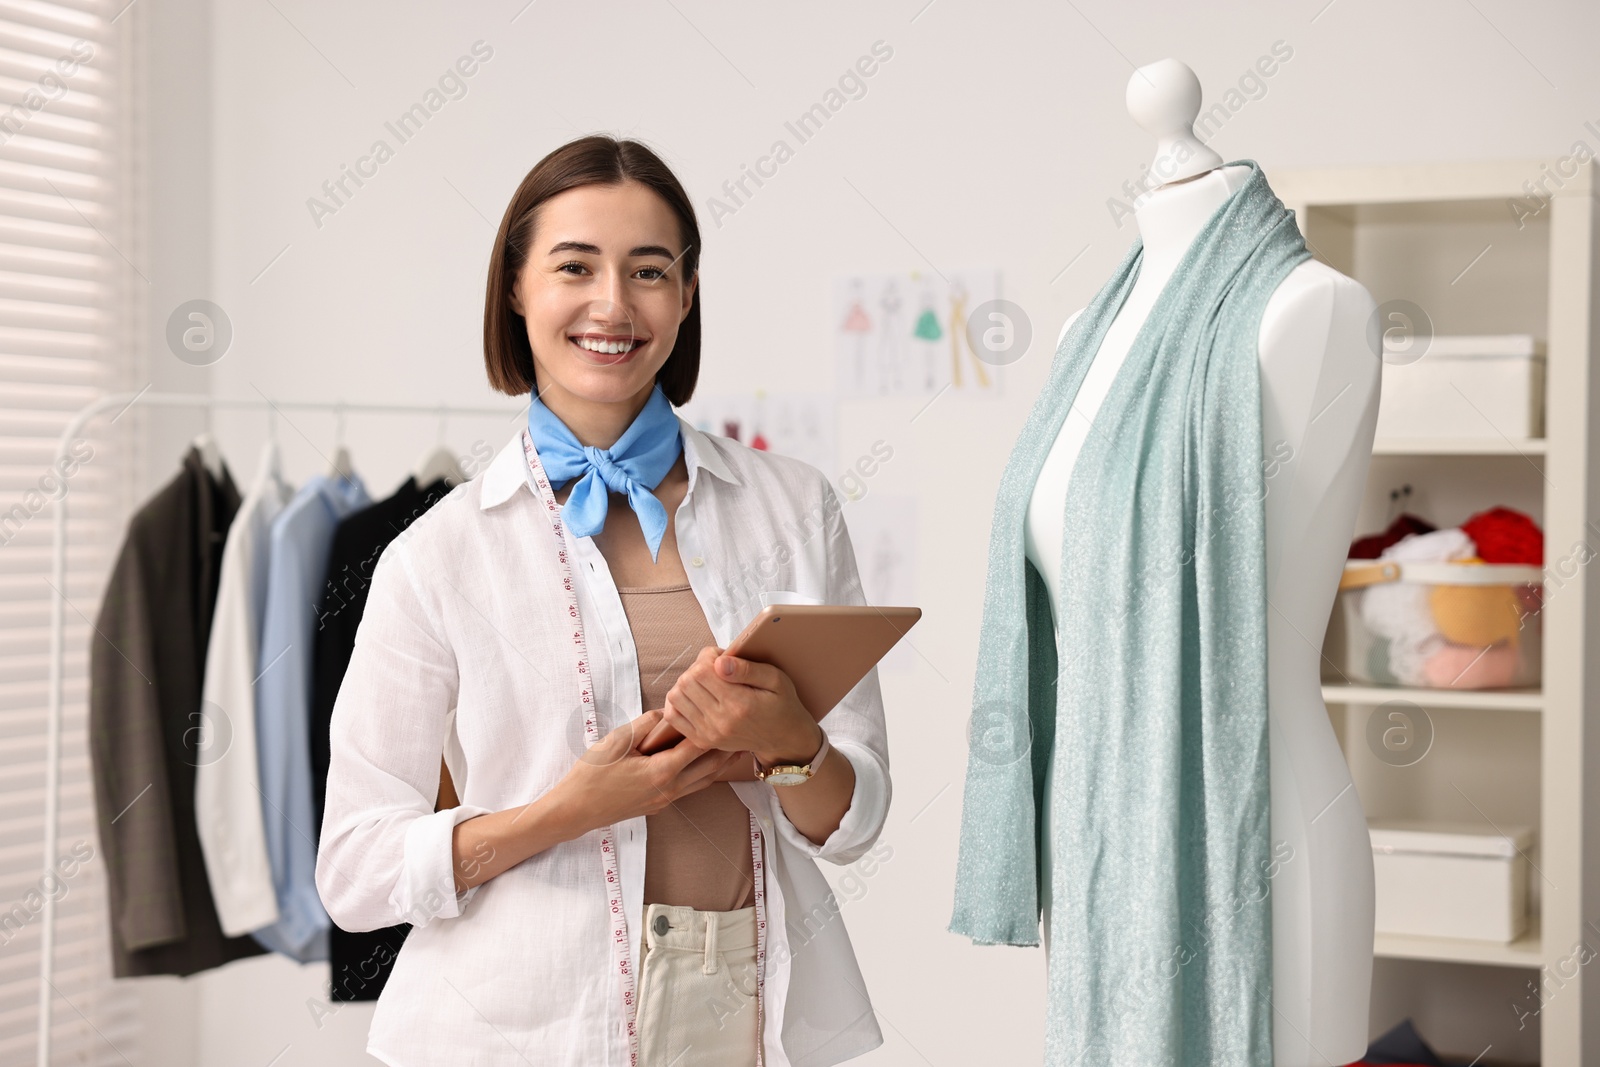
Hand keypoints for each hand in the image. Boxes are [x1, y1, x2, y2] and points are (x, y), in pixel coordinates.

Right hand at [552, 709, 741, 833]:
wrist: (575, 810)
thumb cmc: (591, 774)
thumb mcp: (616, 741)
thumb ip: (645, 725)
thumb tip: (667, 712)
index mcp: (661, 771)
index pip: (699, 747)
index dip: (716, 729)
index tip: (731, 714)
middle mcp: (669, 788)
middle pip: (710, 768)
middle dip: (727, 748)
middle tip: (745, 730)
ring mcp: (665, 800)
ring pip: (703, 781)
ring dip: (719, 764)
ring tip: (733, 746)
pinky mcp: (658, 805)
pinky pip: (690, 788)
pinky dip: (702, 774)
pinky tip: (703, 763)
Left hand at [664, 646, 823, 766]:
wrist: (783, 739)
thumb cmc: (781, 704)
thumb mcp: (776, 679)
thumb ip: (747, 668)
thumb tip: (719, 661)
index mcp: (740, 704)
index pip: (702, 670)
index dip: (708, 656)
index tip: (722, 658)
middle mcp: (721, 721)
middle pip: (686, 681)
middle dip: (697, 668)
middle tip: (714, 669)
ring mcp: (709, 733)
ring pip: (675, 696)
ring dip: (686, 683)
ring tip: (706, 683)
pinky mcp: (702, 740)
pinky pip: (673, 716)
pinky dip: (679, 702)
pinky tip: (695, 697)